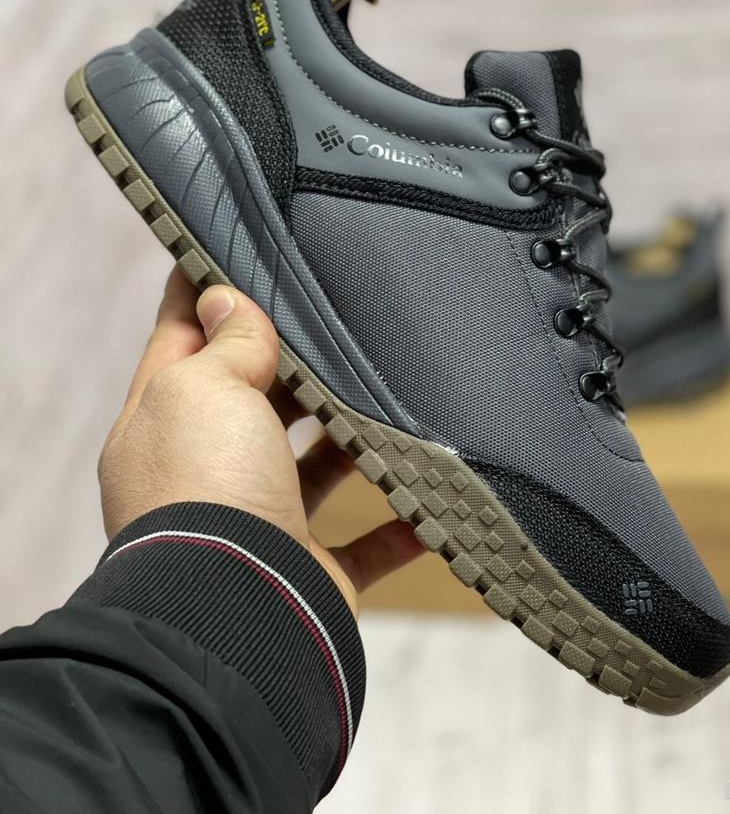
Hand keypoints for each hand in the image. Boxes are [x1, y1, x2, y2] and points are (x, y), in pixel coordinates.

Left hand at [98, 267, 423, 614]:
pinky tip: (429, 492)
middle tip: (342, 319)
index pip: (180, 338)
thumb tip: (223, 299)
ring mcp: (258, 521)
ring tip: (394, 398)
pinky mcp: (309, 570)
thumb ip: (226, 343)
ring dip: (351, 440)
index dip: (206, 293)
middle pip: (255, 401)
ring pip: (312, 468)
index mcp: (165, 422)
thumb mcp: (207, 389)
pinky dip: (399, 522)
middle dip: (295, 367)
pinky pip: (364, 542)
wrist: (234, 616)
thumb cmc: (207, 488)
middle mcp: (207, 470)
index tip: (236, 247)